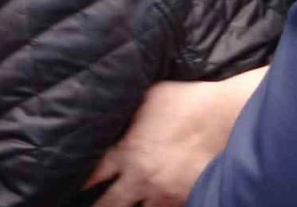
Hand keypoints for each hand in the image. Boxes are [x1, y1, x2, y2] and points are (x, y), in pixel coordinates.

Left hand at [85, 70, 266, 206]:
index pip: (93, 175)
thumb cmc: (185, 101)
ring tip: (121, 204)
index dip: (80, 182)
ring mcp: (164, 193)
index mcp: (126, 152)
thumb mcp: (146, 100)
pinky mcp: (187, 199)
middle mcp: (141, 177)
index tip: (70, 187)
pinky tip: (151, 204)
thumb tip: (113, 110)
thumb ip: (126, 114)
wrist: (225, 116)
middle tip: (87, 206)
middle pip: (109, 203)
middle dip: (99, 206)